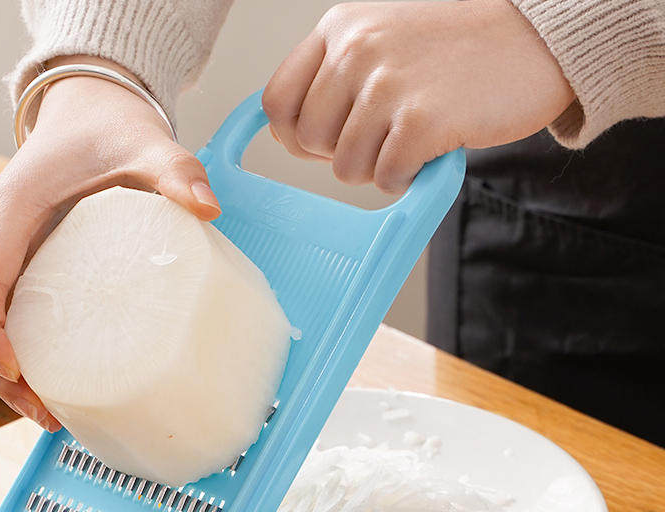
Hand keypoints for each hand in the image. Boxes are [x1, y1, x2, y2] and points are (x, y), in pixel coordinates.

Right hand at [0, 56, 220, 430]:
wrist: (93, 109)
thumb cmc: (109, 128)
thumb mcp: (146, 143)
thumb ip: (176, 170)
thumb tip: (209, 207)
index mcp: (14, 213)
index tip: (20, 373)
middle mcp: (4, 240)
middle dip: (7, 375)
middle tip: (50, 417)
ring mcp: (17, 256)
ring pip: (0, 324)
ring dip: (17, 374)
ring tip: (57, 415)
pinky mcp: (37, 265)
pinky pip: (23, 315)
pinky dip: (36, 352)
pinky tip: (70, 380)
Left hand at [263, 0, 574, 193]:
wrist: (538, 35)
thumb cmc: (459, 43)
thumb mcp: (384, 34)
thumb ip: (335, 73)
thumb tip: (290, 135)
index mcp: (340, 28)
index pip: (277, 102)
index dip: (295, 135)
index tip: (321, 142)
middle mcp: (356, 51)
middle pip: (310, 143)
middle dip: (342, 153)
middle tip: (383, 137)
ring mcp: (388, 85)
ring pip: (345, 169)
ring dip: (378, 168)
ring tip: (411, 139)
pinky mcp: (422, 120)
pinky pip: (387, 179)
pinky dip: (407, 178)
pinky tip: (430, 151)